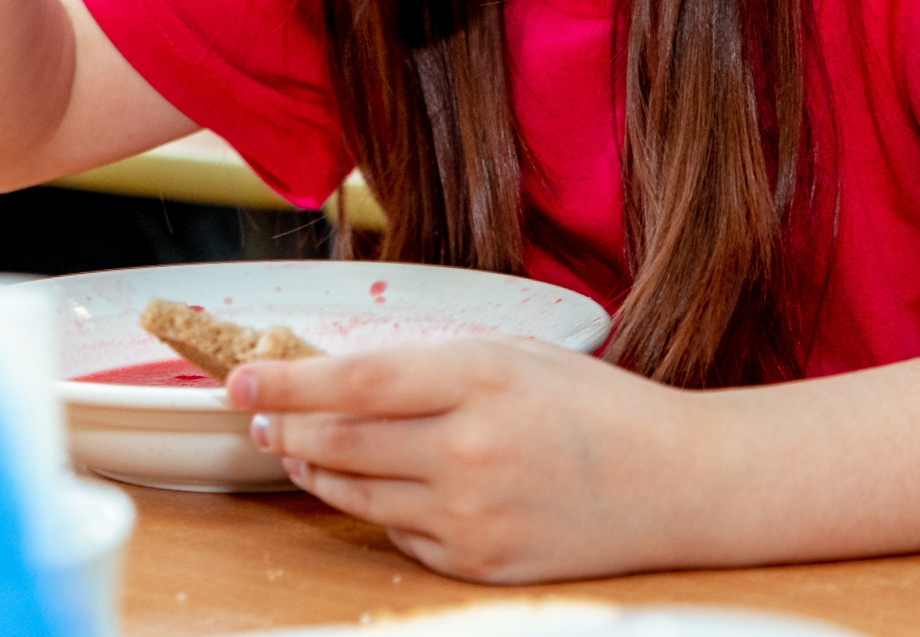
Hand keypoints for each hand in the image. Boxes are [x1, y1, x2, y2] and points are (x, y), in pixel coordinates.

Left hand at [229, 339, 695, 583]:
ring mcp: (474, 515)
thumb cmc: (596, 406)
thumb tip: (338, 380)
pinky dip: (379, 509)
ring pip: (358, 493)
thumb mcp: (514, 355)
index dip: (287, 383)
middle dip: (288, 428)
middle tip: (260, 416)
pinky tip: (381, 486)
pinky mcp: (480, 565)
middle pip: (342, 442)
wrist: (678, 482)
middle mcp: (471, 449)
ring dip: (318, 470)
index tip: (241, 380)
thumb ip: (430, 367)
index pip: (354, 382)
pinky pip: (400, 535)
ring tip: (301, 449)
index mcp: (480, 378)